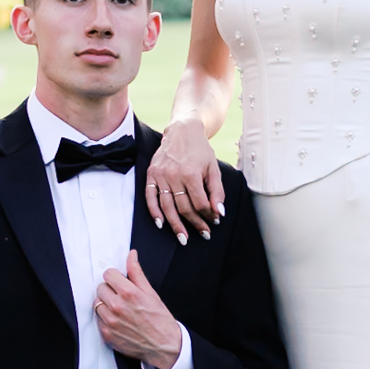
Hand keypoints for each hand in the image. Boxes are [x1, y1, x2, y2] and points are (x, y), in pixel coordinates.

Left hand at [95, 249, 183, 366]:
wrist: (164, 346)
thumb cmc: (160, 320)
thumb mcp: (151, 293)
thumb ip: (137, 272)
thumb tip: (131, 255)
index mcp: (128, 293)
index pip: (108, 274)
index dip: (115, 277)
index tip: (120, 282)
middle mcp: (117, 306)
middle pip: (100, 288)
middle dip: (110, 290)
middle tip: (122, 297)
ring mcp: (110, 321)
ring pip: (97, 303)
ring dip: (105, 304)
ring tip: (119, 310)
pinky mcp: (106, 334)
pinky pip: (97, 320)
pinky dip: (105, 319)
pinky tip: (118, 321)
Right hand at [144, 117, 224, 240]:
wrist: (182, 130)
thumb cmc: (200, 150)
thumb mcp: (213, 168)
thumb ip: (217, 191)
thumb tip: (219, 212)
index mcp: (191, 174)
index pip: (199, 203)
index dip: (207, 215)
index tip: (213, 222)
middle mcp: (174, 175)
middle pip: (184, 208)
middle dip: (195, 223)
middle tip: (203, 233)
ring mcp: (161, 175)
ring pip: (167, 207)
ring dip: (175, 225)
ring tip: (183, 238)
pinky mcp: (151, 174)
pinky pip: (150, 197)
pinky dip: (154, 212)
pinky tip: (161, 224)